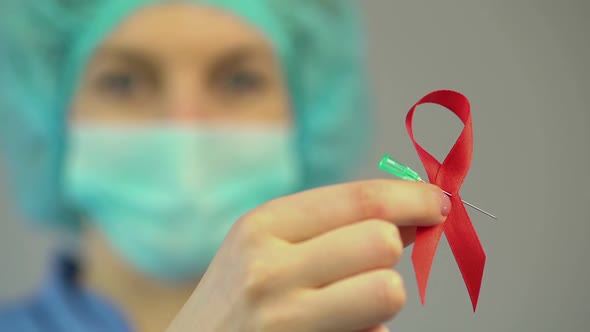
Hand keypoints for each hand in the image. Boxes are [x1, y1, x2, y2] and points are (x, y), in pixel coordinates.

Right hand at [167, 180, 449, 331]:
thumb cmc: (235, 298)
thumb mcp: (263, 245)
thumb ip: (331, 225)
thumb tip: (412, 215)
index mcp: (262, 226)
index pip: (360, 200)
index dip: (412, 197)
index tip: (438, 202)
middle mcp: (269, 271)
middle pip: (382, 242)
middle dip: (387, 253)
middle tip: (366, 264)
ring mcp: (285, 322)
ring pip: (388, 291)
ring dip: (381, 296)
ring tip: (348, 303)